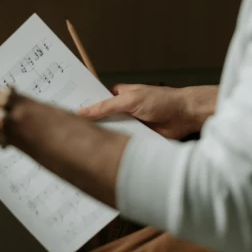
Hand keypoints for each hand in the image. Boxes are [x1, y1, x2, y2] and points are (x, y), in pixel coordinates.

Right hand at [78, 84, 217, 139]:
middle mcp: (121, 110)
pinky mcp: (137, 139)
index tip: (65, 112)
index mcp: (117, 95)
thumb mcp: (130, 100)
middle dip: (89, 125)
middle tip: (69, 134)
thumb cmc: (162, 100)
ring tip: (81, 148)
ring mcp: (129, 125)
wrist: (185, 115)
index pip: (95, 100)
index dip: (82, 106)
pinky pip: (122, 143)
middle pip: (100, 119)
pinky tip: (103, 155)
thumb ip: (107, 106)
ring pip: (111, 133)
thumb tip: (84, 111)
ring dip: (103, 139)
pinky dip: (116, 148)